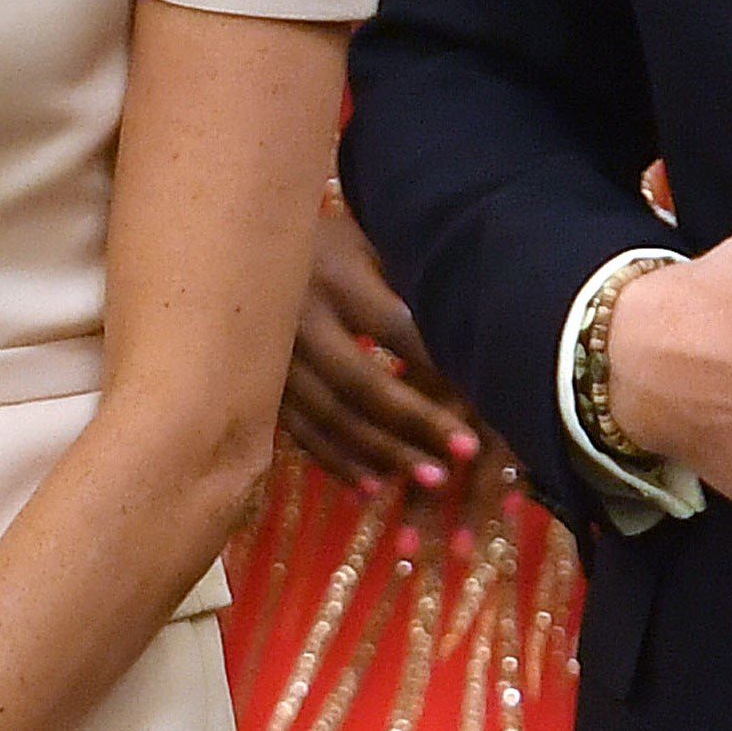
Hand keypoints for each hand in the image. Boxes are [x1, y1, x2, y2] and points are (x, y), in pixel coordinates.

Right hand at [281, 193, 492, 496]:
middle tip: (467, 454)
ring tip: (436, 481)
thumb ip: (410, 279)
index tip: (488, 393)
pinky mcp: (260, 385)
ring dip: (383, 454)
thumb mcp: (370, 242)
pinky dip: (337, 463)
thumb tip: (476, 326)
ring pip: (329, 417)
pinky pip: (298, 433)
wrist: (243, 243)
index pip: (395, 327)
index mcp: (334, 275)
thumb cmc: (333, 241)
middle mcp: (297, 318)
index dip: (440, 362)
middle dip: (417, 422)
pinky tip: (374, 488)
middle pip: (361, 382)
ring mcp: (273, 357)